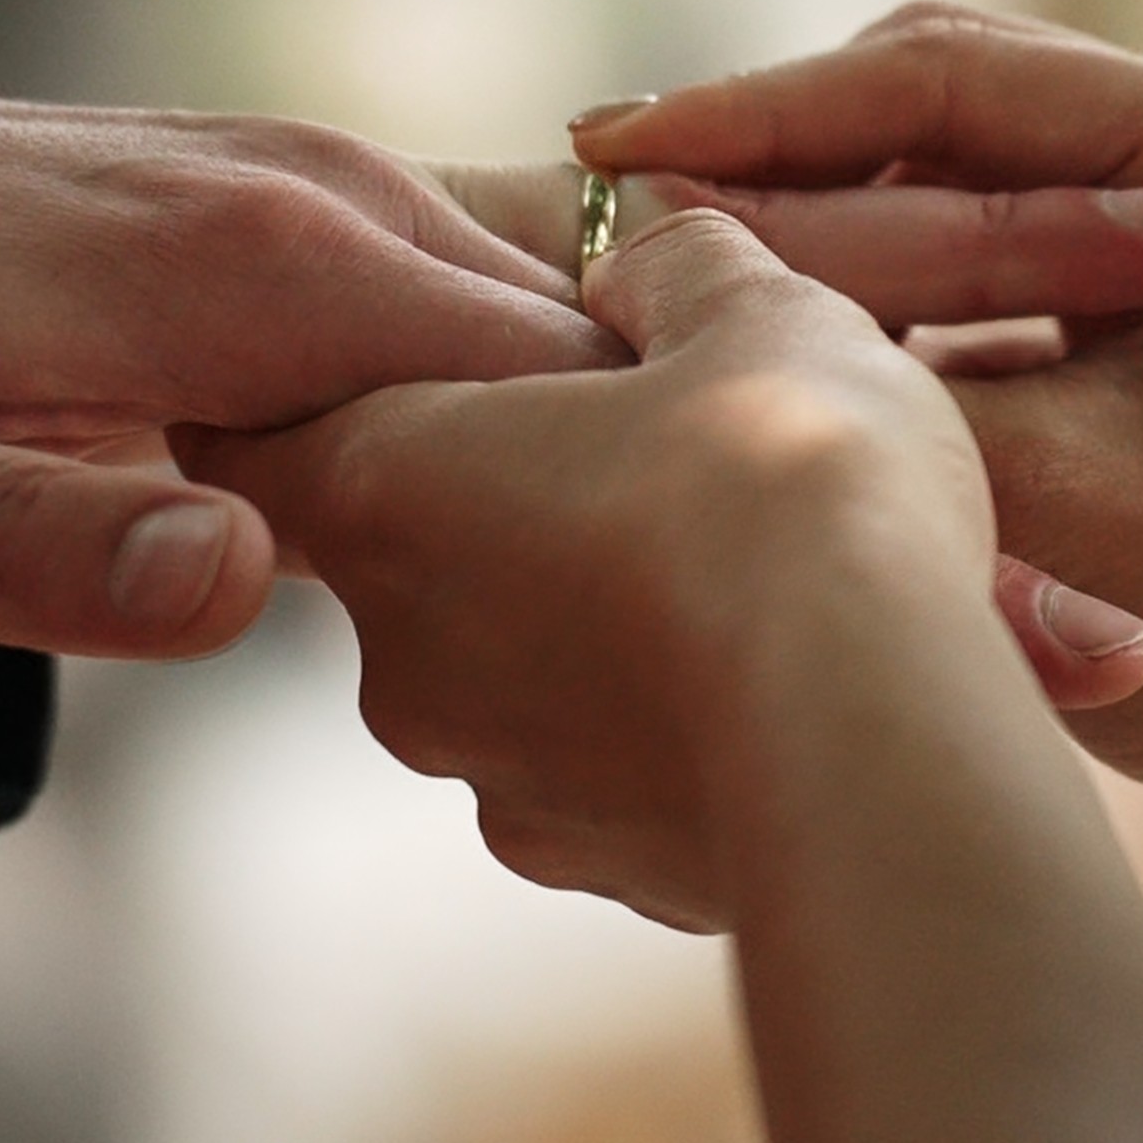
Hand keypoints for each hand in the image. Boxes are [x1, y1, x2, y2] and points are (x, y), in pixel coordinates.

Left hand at [0, 85, 621, 658]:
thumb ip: (19, 553)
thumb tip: (241, 584)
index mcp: (254, 269)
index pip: (558, 380)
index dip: (611, 510)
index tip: (606, 647)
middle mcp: (315, 192)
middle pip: (580, 352)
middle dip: (616, 488)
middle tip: (574, 663)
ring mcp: (303, 178)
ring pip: (535, 324)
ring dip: (561, 453)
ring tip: (527, 606)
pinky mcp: (278, 197)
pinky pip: (459, 297)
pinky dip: (489, 403)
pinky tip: (455, 520)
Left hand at [176, 210, 1001, 930]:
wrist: (889, 738)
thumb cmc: (795, 490)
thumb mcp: (753, 310)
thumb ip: (670, 270)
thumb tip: (632, 272)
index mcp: (388, 487)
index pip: (253, 442)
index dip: (321, 397)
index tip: (413, 374)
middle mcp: (402, 650)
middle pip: (408, 557)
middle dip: (504, 511)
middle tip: (641, 460)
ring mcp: (497, 778)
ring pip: (517, 677)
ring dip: (596, 628)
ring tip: (738, 579)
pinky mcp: (602, 871)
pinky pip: (612, 776)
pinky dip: (670, 731)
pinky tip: (779, 683)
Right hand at [568, 4, 1142, 825]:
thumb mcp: (1035, 485)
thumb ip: (872, 364)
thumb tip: (682, 261)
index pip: (948, 79)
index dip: (760, 112)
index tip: (612, 143)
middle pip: (940, 98)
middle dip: (771, 146)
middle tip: (604, 181)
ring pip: (944, 164)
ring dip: (811, 209)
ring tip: (647, 239)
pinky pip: (976, 236)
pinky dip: (869, 275)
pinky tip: (746, 308)